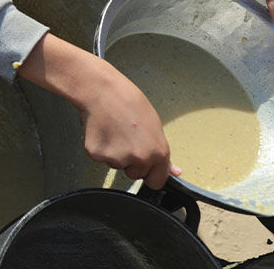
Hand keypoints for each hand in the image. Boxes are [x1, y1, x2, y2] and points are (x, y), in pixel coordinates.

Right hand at [77, 61, 179, 188]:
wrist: (102, 90)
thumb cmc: (128, 101)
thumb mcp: (154, 125)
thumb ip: (162, 151)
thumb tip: (175, 171)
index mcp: (158, 152)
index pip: (157, 182)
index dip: (150, 172)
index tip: (145, 163)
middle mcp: (140, 159)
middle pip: (135, 174)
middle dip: (131, 161)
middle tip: (127, 137)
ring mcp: (117, 158)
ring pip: (117, 165)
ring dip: (115, 153)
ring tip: (114, 129)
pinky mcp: (98, 155)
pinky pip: (101, 158)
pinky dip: (101, 147)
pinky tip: (103, 130)